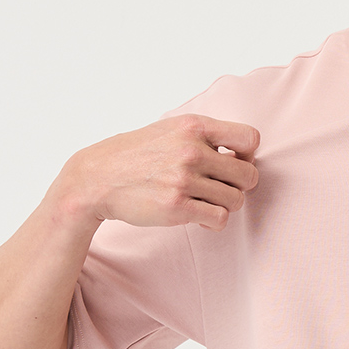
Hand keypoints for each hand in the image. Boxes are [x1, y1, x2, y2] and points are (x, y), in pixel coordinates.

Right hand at [51, 113, 260, 232]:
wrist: (97, 178)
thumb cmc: (137, 154)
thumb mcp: (170, 129)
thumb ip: (205, 137)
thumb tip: (245, 153)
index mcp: (194, 126)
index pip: (250, 138)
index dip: (248, 155)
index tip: (232, 162)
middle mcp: (191, 151)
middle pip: (248, 175)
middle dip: (238, 186)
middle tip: (219, 188)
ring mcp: (183, 180)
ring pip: (236, 200)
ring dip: (224, 205)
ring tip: (204, 202)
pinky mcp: (176, 207)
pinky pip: (219, 219)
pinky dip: (213, 221)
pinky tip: (199, 217)